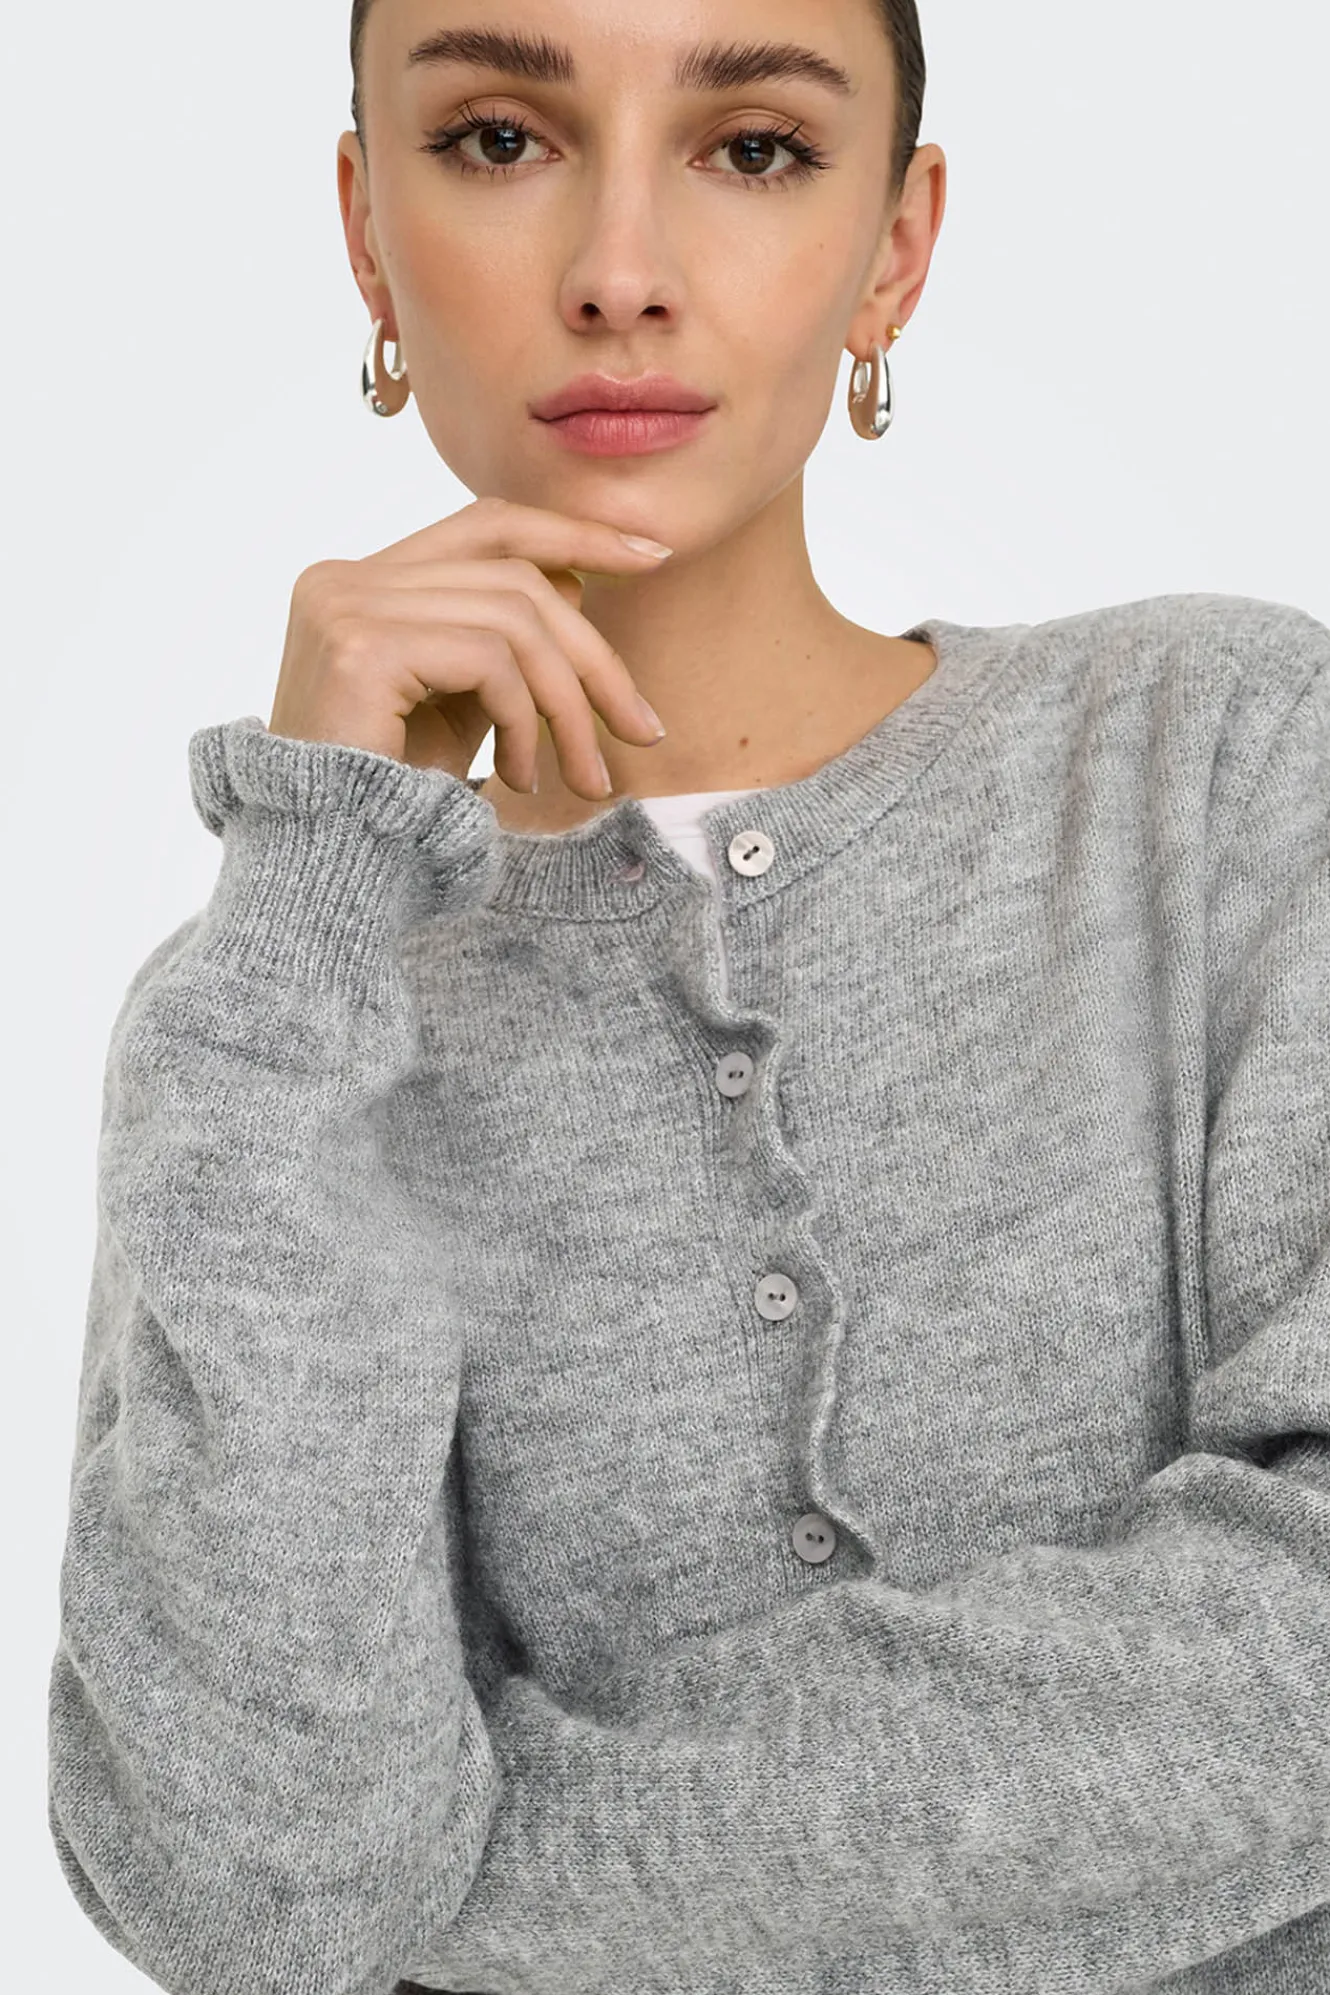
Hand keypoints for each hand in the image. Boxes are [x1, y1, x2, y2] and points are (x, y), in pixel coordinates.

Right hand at [267, 494, 671, 798]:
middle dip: (595, 658)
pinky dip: (525, 720)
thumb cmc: (391, 797)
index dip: (573, 534)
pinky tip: (516, 777)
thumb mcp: (463, 708)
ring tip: (583, 777)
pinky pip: (489, 659)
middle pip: (515, 579)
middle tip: (643, 731)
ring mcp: (345, 605)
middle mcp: (344, 579)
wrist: (326, 866)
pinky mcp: (359, 646)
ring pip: (513, 620)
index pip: (487, 527)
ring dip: (568, 707)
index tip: (651, 557)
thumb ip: (505, 644)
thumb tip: (579, 581)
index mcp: (362, 582)